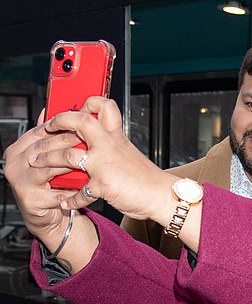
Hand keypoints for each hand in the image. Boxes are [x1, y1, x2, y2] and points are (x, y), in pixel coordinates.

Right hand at [4, 116, 80, 248]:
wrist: (47, 215)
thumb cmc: (51, 182)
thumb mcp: (50, 156)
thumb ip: (50, 135)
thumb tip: (54, 109)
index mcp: (19, 148)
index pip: (41, 131)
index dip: (62, 126)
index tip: (82, 122)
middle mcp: (15, 163)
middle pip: (44, 148)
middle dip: (68, 143)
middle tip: (89, 140)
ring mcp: (20, 181)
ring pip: (49, 169)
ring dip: (70, 165)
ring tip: (89, 161)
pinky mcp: (30, 200)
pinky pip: (56, 193)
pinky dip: (73, 191)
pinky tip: (85, 188)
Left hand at [29, 96, 174, 220]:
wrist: (161, 195)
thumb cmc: (145, 178)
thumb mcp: (127, 153)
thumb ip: (110, 145)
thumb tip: (92, 143)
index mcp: (115, 136)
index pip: (103, 106)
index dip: (86, 103)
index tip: (74, 109)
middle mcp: (109, 146)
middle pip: (79, 122)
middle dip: (57, 123)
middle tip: (45, 130)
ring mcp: (104, 165)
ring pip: (67, 155)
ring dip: (47, 159)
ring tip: (37, 163)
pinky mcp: (103, 185)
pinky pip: (79, 191)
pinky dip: (70, 198)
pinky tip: (65, 201)